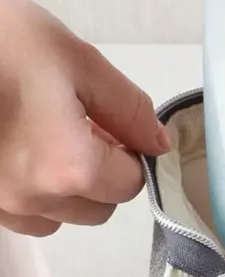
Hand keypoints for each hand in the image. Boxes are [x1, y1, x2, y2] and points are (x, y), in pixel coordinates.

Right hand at [0, 0, 169, 236]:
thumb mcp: (77, 60)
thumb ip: (128, 108)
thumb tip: (157, 143)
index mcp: (67, 169)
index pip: (130, 183)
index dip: (130, 150)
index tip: (111, 121)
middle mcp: (28, 200)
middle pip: (97, 208)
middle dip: (102, 172)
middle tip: (82, 122)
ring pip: (55, 216)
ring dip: (63, 185)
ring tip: (43, 131)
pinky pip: (15, 211)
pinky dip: (28, 188)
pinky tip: (13, 141)